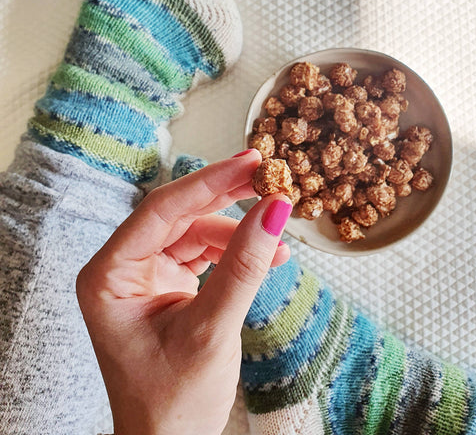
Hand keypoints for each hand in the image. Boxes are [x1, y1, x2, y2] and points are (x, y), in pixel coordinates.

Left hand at [76, 149, 290, 434]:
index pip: (161, 210)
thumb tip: (275, 209)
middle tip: (266, 175)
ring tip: (277, 232)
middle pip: (179, 214)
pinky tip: (269, 254)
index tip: (249, 163)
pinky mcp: (169, 286)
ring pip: (196, 232)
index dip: (208, 182)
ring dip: (238, 231)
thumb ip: (243, 266)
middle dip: (225, 197)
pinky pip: (206, 254)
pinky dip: (236, 252)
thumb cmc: (172, 403)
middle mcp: (122, 269)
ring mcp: (146, 276)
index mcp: (108, 275)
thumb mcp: (212, 330)